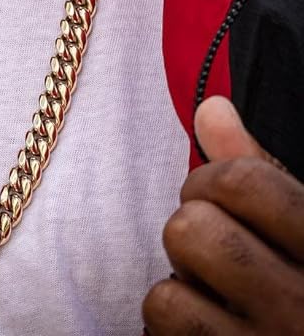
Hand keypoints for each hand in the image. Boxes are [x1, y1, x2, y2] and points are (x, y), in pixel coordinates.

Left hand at [143, 96, 303, 334]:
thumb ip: (259, 168)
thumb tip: (210, 107)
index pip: (243, 182)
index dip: (212, 179)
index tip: (220, 195)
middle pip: (190, 229)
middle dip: (192, 230)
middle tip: (218, 246)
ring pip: (167, 290)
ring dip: (182, 285)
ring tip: (218, 290)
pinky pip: (162, 328)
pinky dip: (173, 321)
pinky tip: (208, 325)